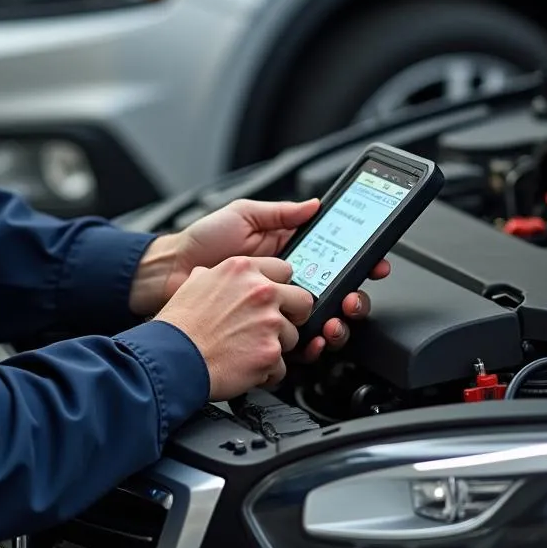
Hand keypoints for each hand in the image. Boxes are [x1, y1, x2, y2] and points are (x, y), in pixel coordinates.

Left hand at [130, 198, 389, 359]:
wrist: (171, 272)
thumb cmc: (203, 241)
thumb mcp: (243, 214)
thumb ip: (281, 212)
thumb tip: (315, 204)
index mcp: (286, 251)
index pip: (332, 257)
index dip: (357, 261)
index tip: (376, 263)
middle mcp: (286, 281)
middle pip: (335, 293)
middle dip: (354, 298)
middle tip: (354, 299)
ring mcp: (277, 307)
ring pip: (321, 321)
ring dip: (338, 323)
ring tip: (337, 321)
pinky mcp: (263, 330)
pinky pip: (296, 342)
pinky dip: (312, 343)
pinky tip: (316, 339)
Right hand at [155, 256, 313, 398]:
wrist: (173, 357)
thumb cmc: (180, 324)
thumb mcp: (194, 282)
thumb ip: (215, 275)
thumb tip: (214, 274)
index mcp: (243, 269)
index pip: (285, 270)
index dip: (280, 288)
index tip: (275, 299)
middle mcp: (261, 291)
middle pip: (302, 301)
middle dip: (291, 316)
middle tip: (274, 326)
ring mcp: (269, 322)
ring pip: (292, 337)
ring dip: (275, 346)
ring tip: (249, 351)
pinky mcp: (270, 352)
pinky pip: (281, 366)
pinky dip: (267, 371)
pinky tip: (247, 368)